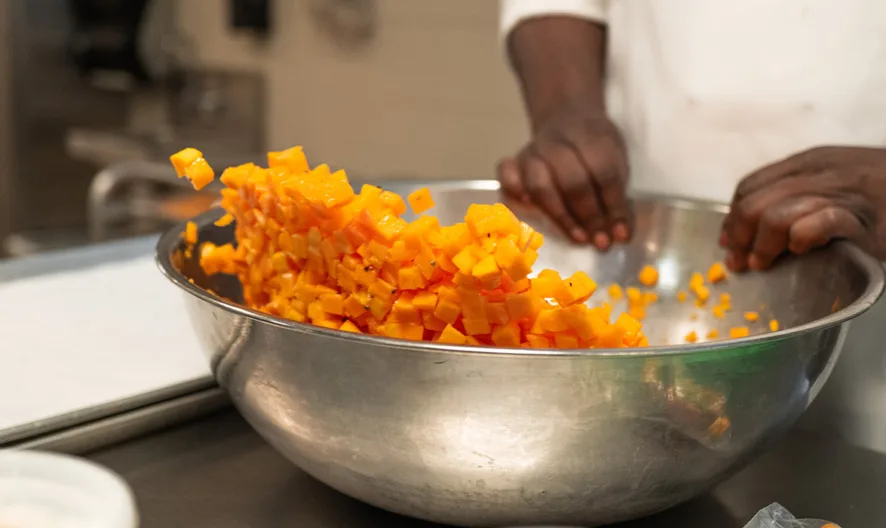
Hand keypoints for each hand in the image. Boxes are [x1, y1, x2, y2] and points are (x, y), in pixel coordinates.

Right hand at [497, 102, 630, 248]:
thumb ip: (617, 195)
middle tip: (600, 241)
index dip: (613, 206)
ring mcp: (533, 151)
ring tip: (578, 237)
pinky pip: (507, 176)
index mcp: (592, 136)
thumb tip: (619, 235)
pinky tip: (530, 209)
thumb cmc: (595, 148)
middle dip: (589, 216)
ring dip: (561, 216)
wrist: (568, 117)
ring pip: (540, 185)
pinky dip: (515, 193)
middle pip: (572, 182)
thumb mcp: (617, 160)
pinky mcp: (515, 161)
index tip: (620, 235)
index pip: (604, 173)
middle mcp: (558, 142)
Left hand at [721, 146, 885, 270]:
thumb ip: (801, 194)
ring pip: (777, 214)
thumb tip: (752, 225)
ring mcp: (844, 192)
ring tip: (764, 263)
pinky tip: (801, 249)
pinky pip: (817, 223)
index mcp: (812, 161)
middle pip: (755, 202)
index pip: (751, 185)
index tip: (728, 243)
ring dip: (762, 246)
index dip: (732, 217)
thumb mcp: (839, 185)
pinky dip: (800, 238)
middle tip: (739, 262)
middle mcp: (823, 171)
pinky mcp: (864, 216)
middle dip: (738, 236)